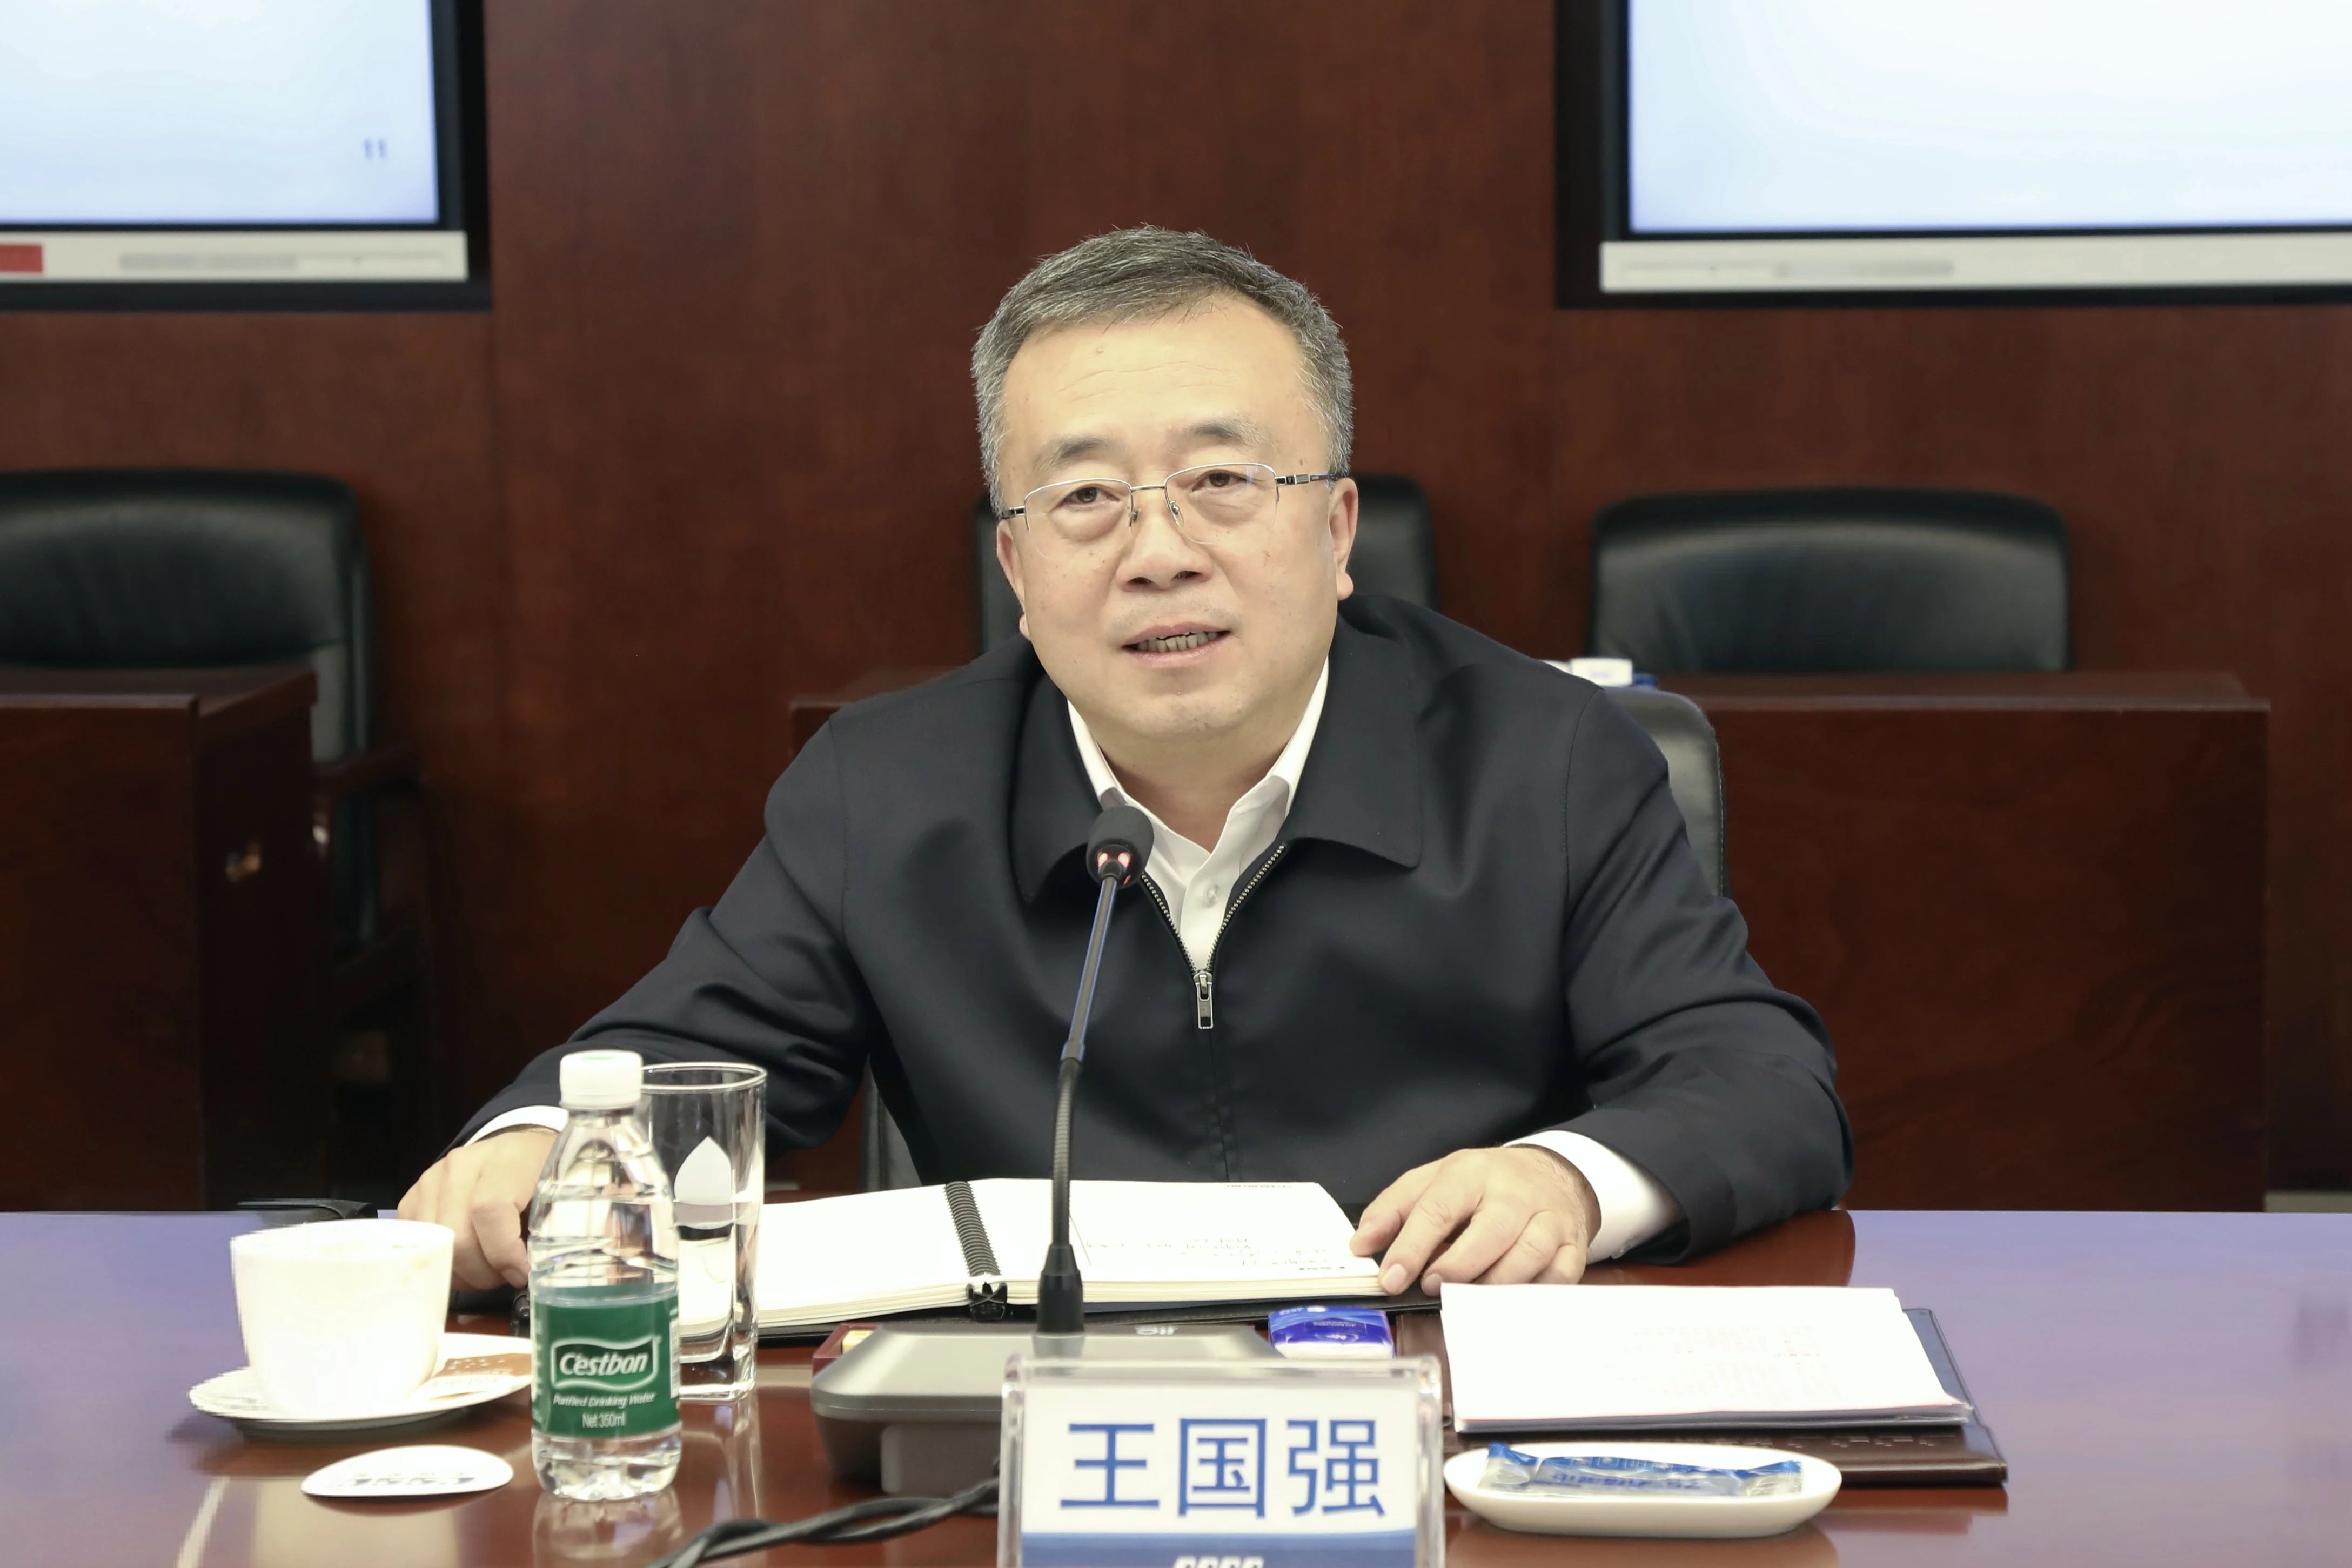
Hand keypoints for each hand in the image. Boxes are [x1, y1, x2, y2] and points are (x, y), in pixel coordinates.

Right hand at [397, 1127, 557, 1289]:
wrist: (515, 1152)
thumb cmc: (540, 1177)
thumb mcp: (558, 1195)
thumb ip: (551, 1227)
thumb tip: (537, 1272)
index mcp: (507, 1158)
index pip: (490, 1208)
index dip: (503, 1251)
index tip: (521, 1273)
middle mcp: (463, 1164)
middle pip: (457, 1235)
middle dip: (482, 1272)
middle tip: (504, 1278)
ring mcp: (432, 1179)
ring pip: (434, 1246)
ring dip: (463, 1273)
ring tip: (488, 1271)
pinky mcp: (413, 1197)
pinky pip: (419, 1245)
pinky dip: (443, 1264)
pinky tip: (467, 1262)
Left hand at [1350, 1146, 1599, 1294]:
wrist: (1551, 1174)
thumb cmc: (1484, 1184)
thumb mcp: (1433, 1181)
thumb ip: (1393, 1209)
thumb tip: (1361, 1245)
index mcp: (1471, 1173)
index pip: (1438, 1208)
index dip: (1412, 1247)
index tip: (1391, 1278)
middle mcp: (1513, 1194)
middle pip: (1489, 1233)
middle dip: (1457, 1266)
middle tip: (1432, 1286)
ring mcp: (1548, 1219)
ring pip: (1527, 1256)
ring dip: (1493, 1284)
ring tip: (1467, 1298)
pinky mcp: (1572, 1246)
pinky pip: (1558, 1276)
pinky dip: (1532, 1295)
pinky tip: (1507, 1305)